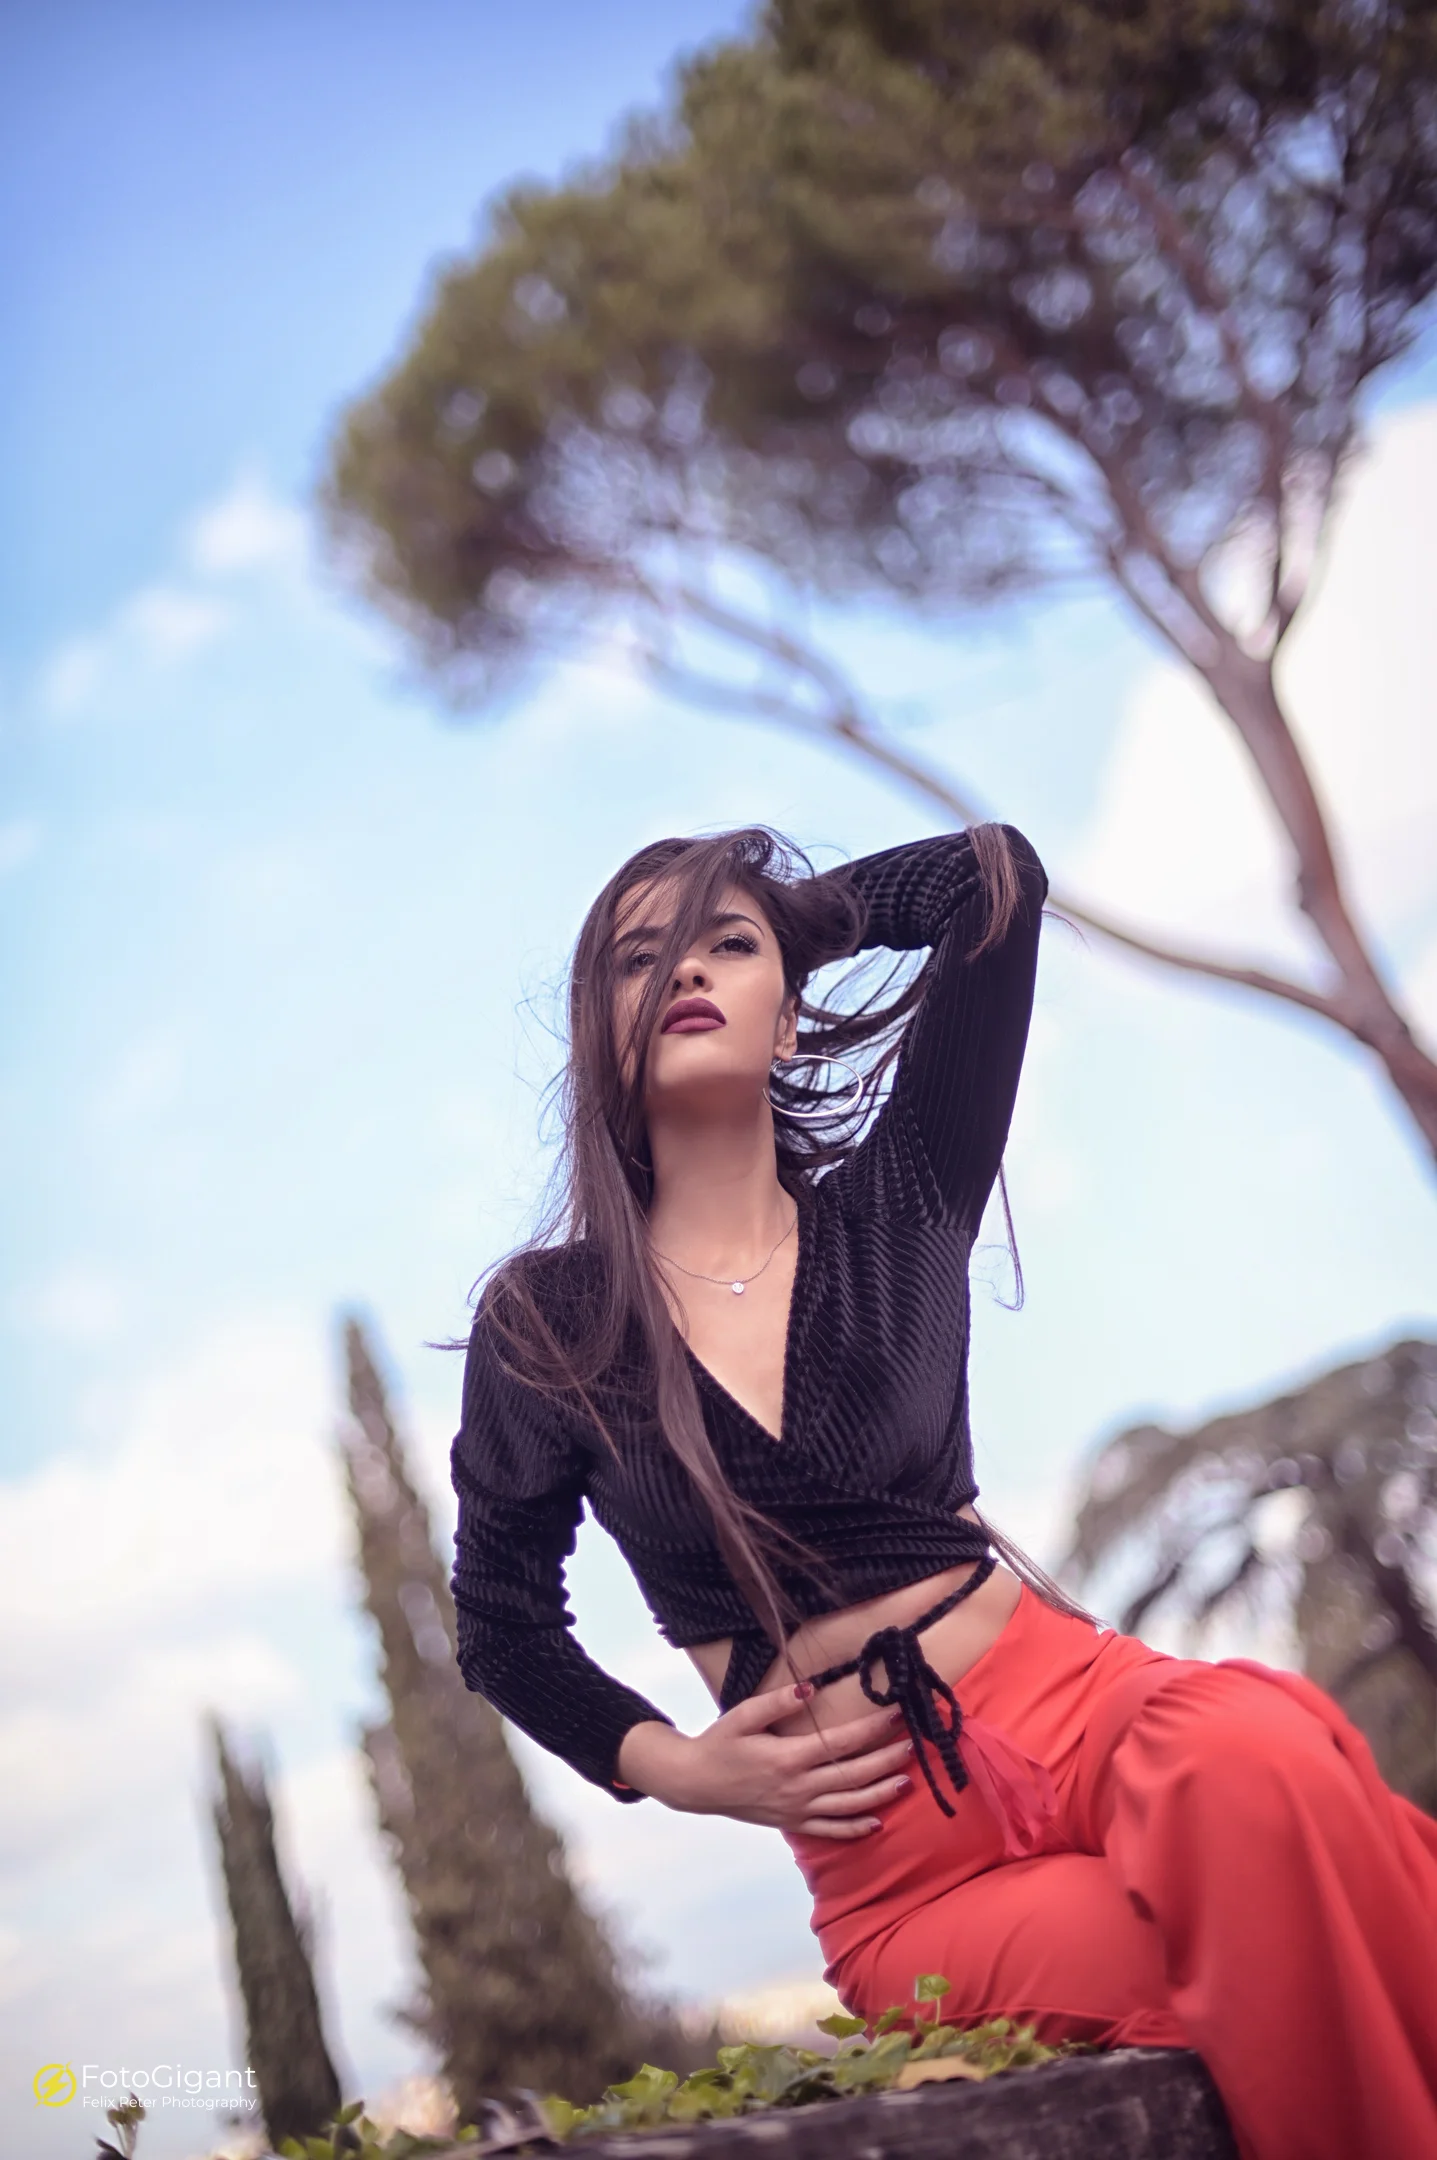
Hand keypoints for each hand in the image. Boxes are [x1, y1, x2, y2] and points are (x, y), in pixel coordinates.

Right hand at [615, 1686, 914, 1838]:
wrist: (696, 1784)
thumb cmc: (719, 1744)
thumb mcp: (742, 1716)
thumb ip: (777, 1702)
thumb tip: (810, 1688)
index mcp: (788, 1758)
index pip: (841, 1743)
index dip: (872, 1730)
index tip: (896, 1715)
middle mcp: (798, 1787)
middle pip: (853, 1775)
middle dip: (886, 1760)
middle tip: (913, 1745)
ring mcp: (796, 1808)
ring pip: (848, 1805)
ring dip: (880, 1793)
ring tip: (907, 1780)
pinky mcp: (792, 1822)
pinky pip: (830, 1830)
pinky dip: (855, 1828)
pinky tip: (877, 1822)